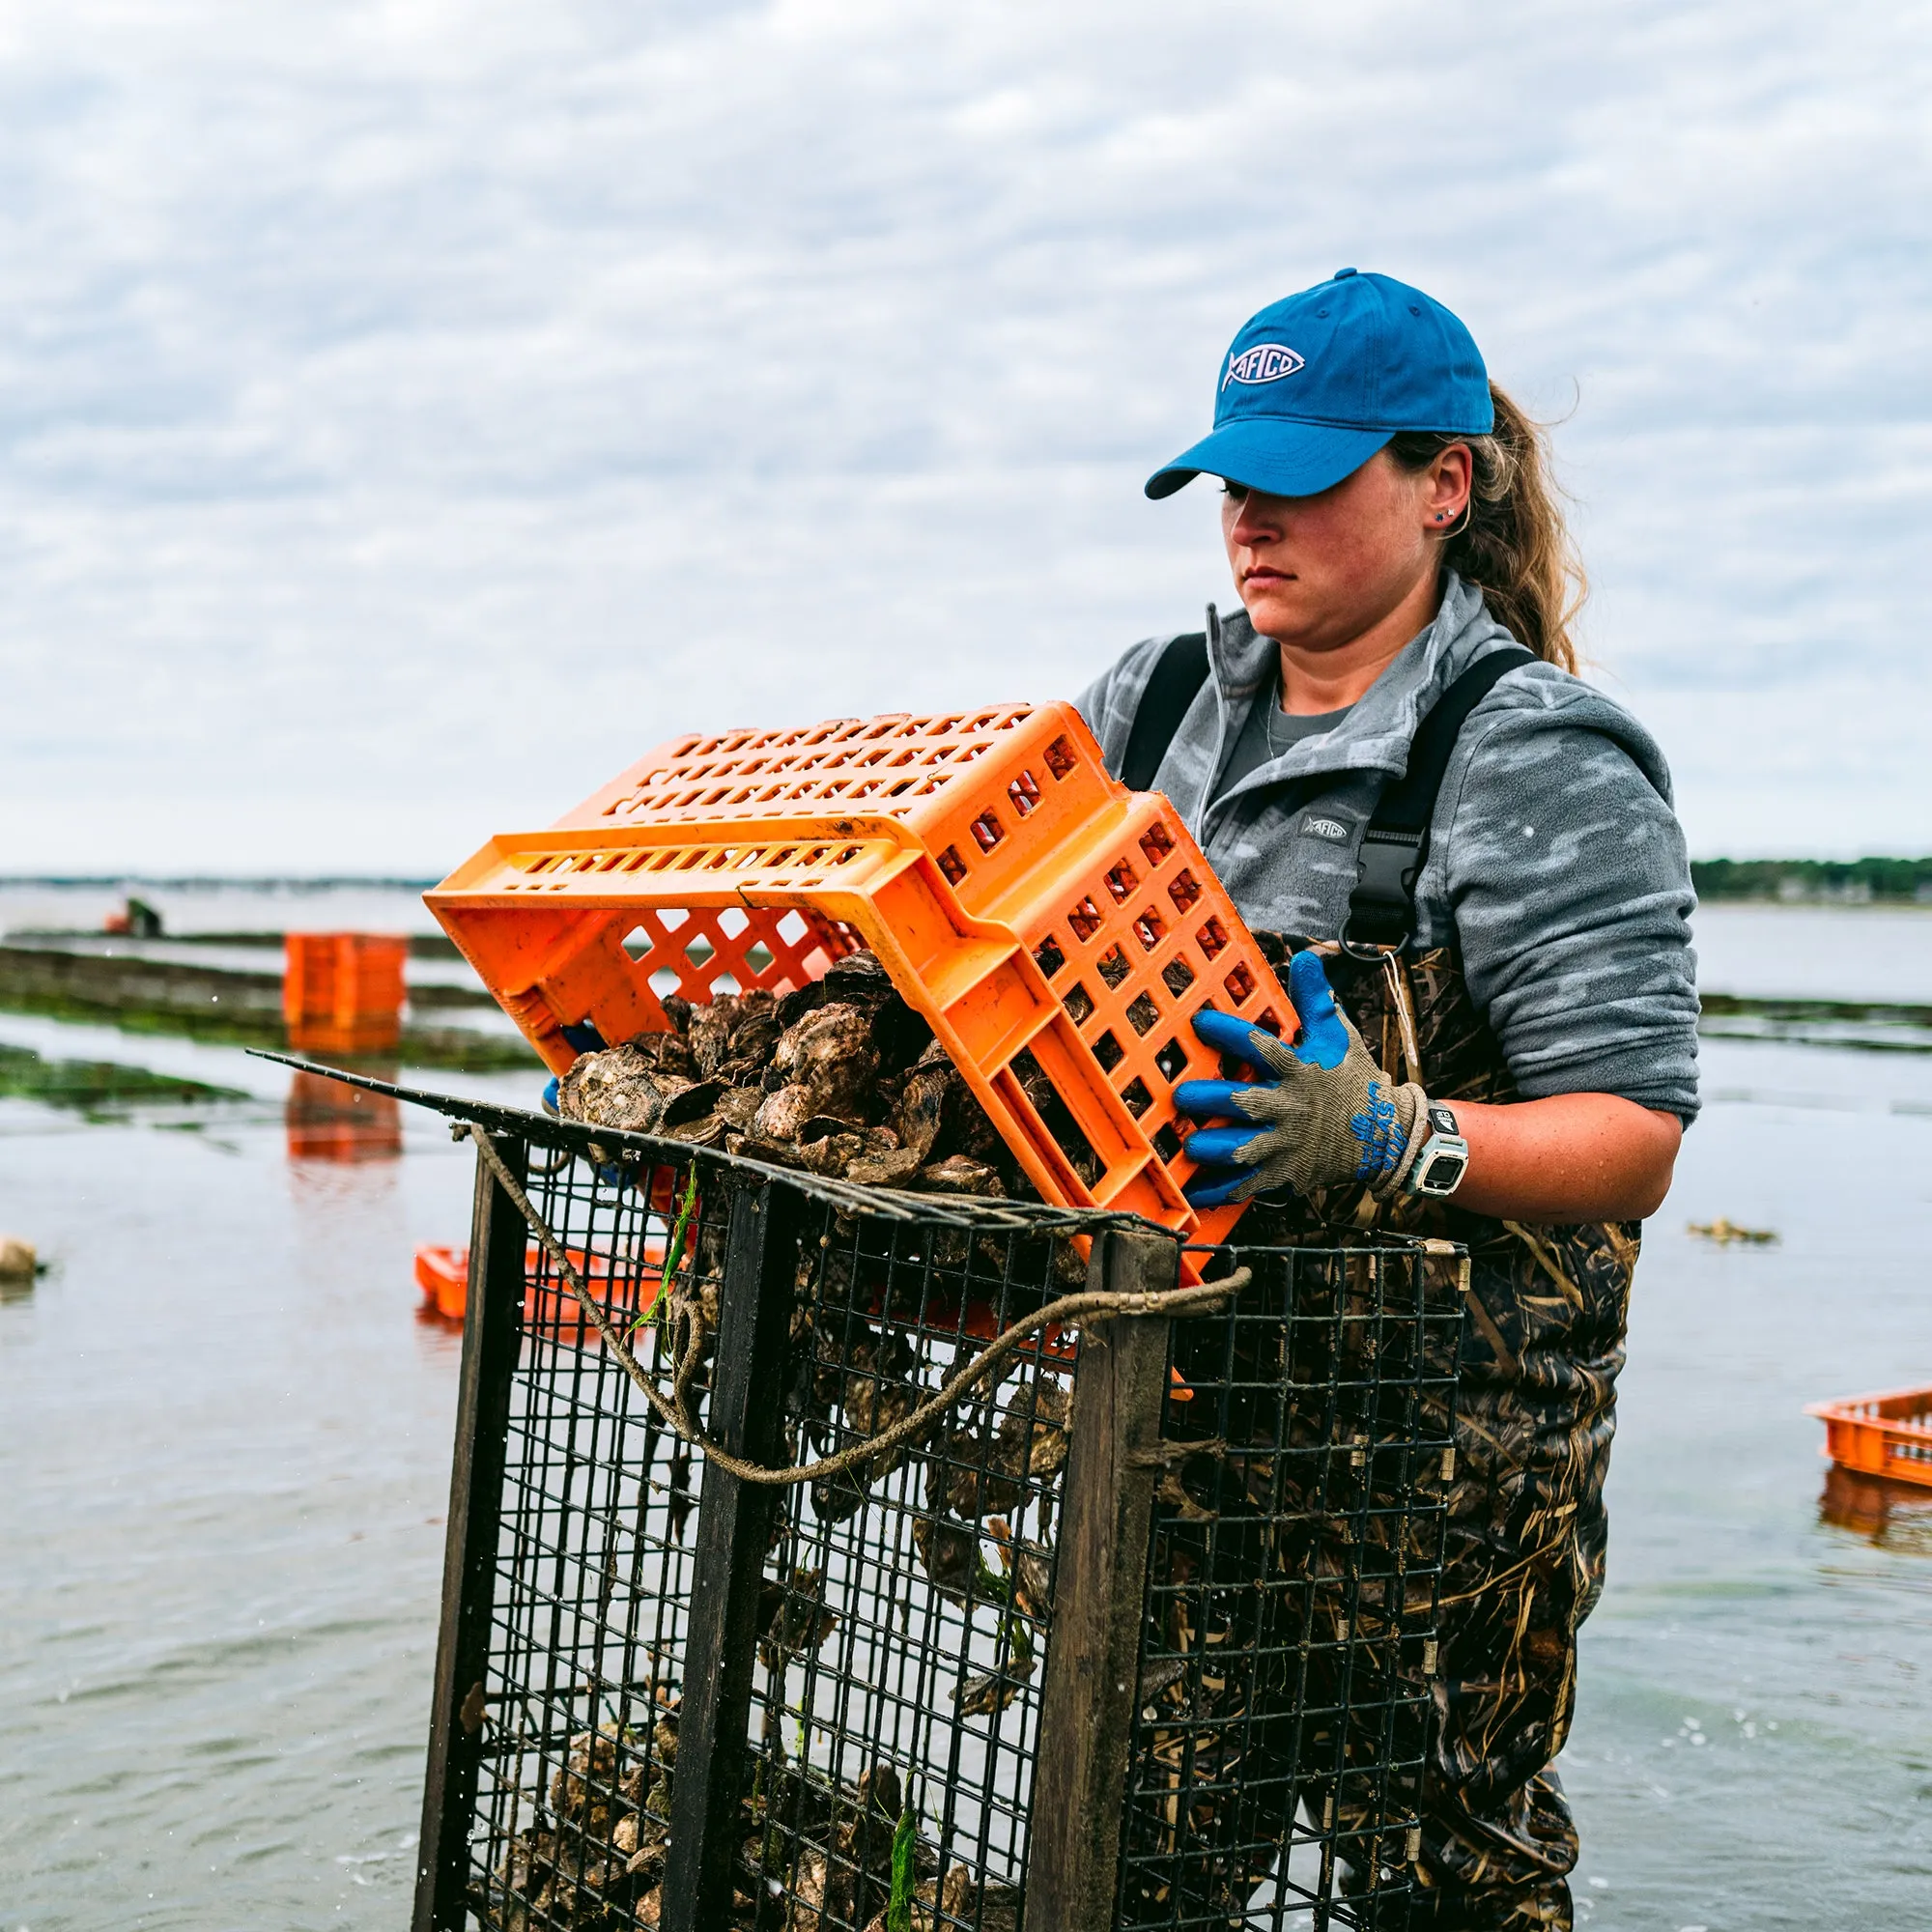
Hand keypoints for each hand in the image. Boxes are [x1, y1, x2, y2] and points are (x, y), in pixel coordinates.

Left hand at [1173, 949, 1426, 1206]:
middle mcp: (1291, 1107)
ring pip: (1243, 1149)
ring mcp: (1287, 1144)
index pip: (1262, 1047)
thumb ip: (1316, 999)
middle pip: (1245, 1103)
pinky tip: (1191, 1190)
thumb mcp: (1339, 1036)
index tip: (1200, 1021)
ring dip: (1212, 1148)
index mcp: (1299, 1070)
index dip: (1230, 1032)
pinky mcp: (1286, 1173)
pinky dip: (1218, 1190)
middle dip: (1210, 1100)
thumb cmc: (1354, 1080)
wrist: (1386, 1135)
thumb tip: (1306, 956)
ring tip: (1187, 1145)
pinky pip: (1247, 1185)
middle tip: (1181, 1096)